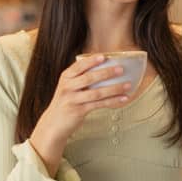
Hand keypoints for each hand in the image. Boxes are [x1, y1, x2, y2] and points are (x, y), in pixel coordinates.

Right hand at [30, 55, 131, 174]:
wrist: (54, 123)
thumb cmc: (66, 102)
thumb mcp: (68, 87)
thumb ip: (80, 78)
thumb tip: (104, 68)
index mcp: (65, 77)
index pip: (79, 66)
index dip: (91, 61)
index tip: (104, 56)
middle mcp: (67, 87)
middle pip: (89, 78)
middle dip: (106, 73)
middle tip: (121, 69)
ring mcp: (72, 100)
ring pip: (96, 92)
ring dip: (114, 88)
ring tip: (128, 85)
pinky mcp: (78, 111)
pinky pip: (99, 104)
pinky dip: (112, 101)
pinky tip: (123, 99)